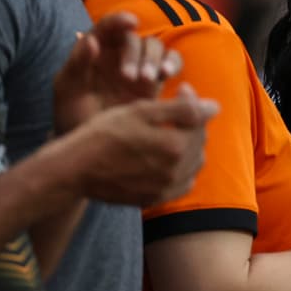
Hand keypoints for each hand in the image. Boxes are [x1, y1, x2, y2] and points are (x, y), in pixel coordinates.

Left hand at [53, 11, 182, 132]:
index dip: (119, 20)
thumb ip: (76, 65)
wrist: (91, 148)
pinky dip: (172, 63)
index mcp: (94, 51)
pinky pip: (171, 63)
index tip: (131, 23)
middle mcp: (118, 54)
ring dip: (154, 59)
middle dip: (136, 53)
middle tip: (131, 78)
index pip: (107, 27)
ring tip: (148, 80)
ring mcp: (139, 66)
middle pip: (135, 39)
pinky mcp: (156, 82)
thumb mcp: (67, 92)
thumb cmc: (73, 117)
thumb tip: (91, 40)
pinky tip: (167, 75)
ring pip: (155, 48)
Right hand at [71, 82, 218, 205]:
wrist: (75, 169)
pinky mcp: (154, 200)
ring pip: (192, 163)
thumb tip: (216, 107)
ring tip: (168, 133)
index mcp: (175, 146)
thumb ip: (181, 109)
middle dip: (191, 125)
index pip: (200, 121)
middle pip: (198, 143)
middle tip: (171, 113)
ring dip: (187, 146)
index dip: (192, 103)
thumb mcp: (141, 111)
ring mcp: (165, 189)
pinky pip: (181, 184)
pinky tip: (164, 158)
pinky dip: (180, 169)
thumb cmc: (104, 133)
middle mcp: (175, 171)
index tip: (180, 91)